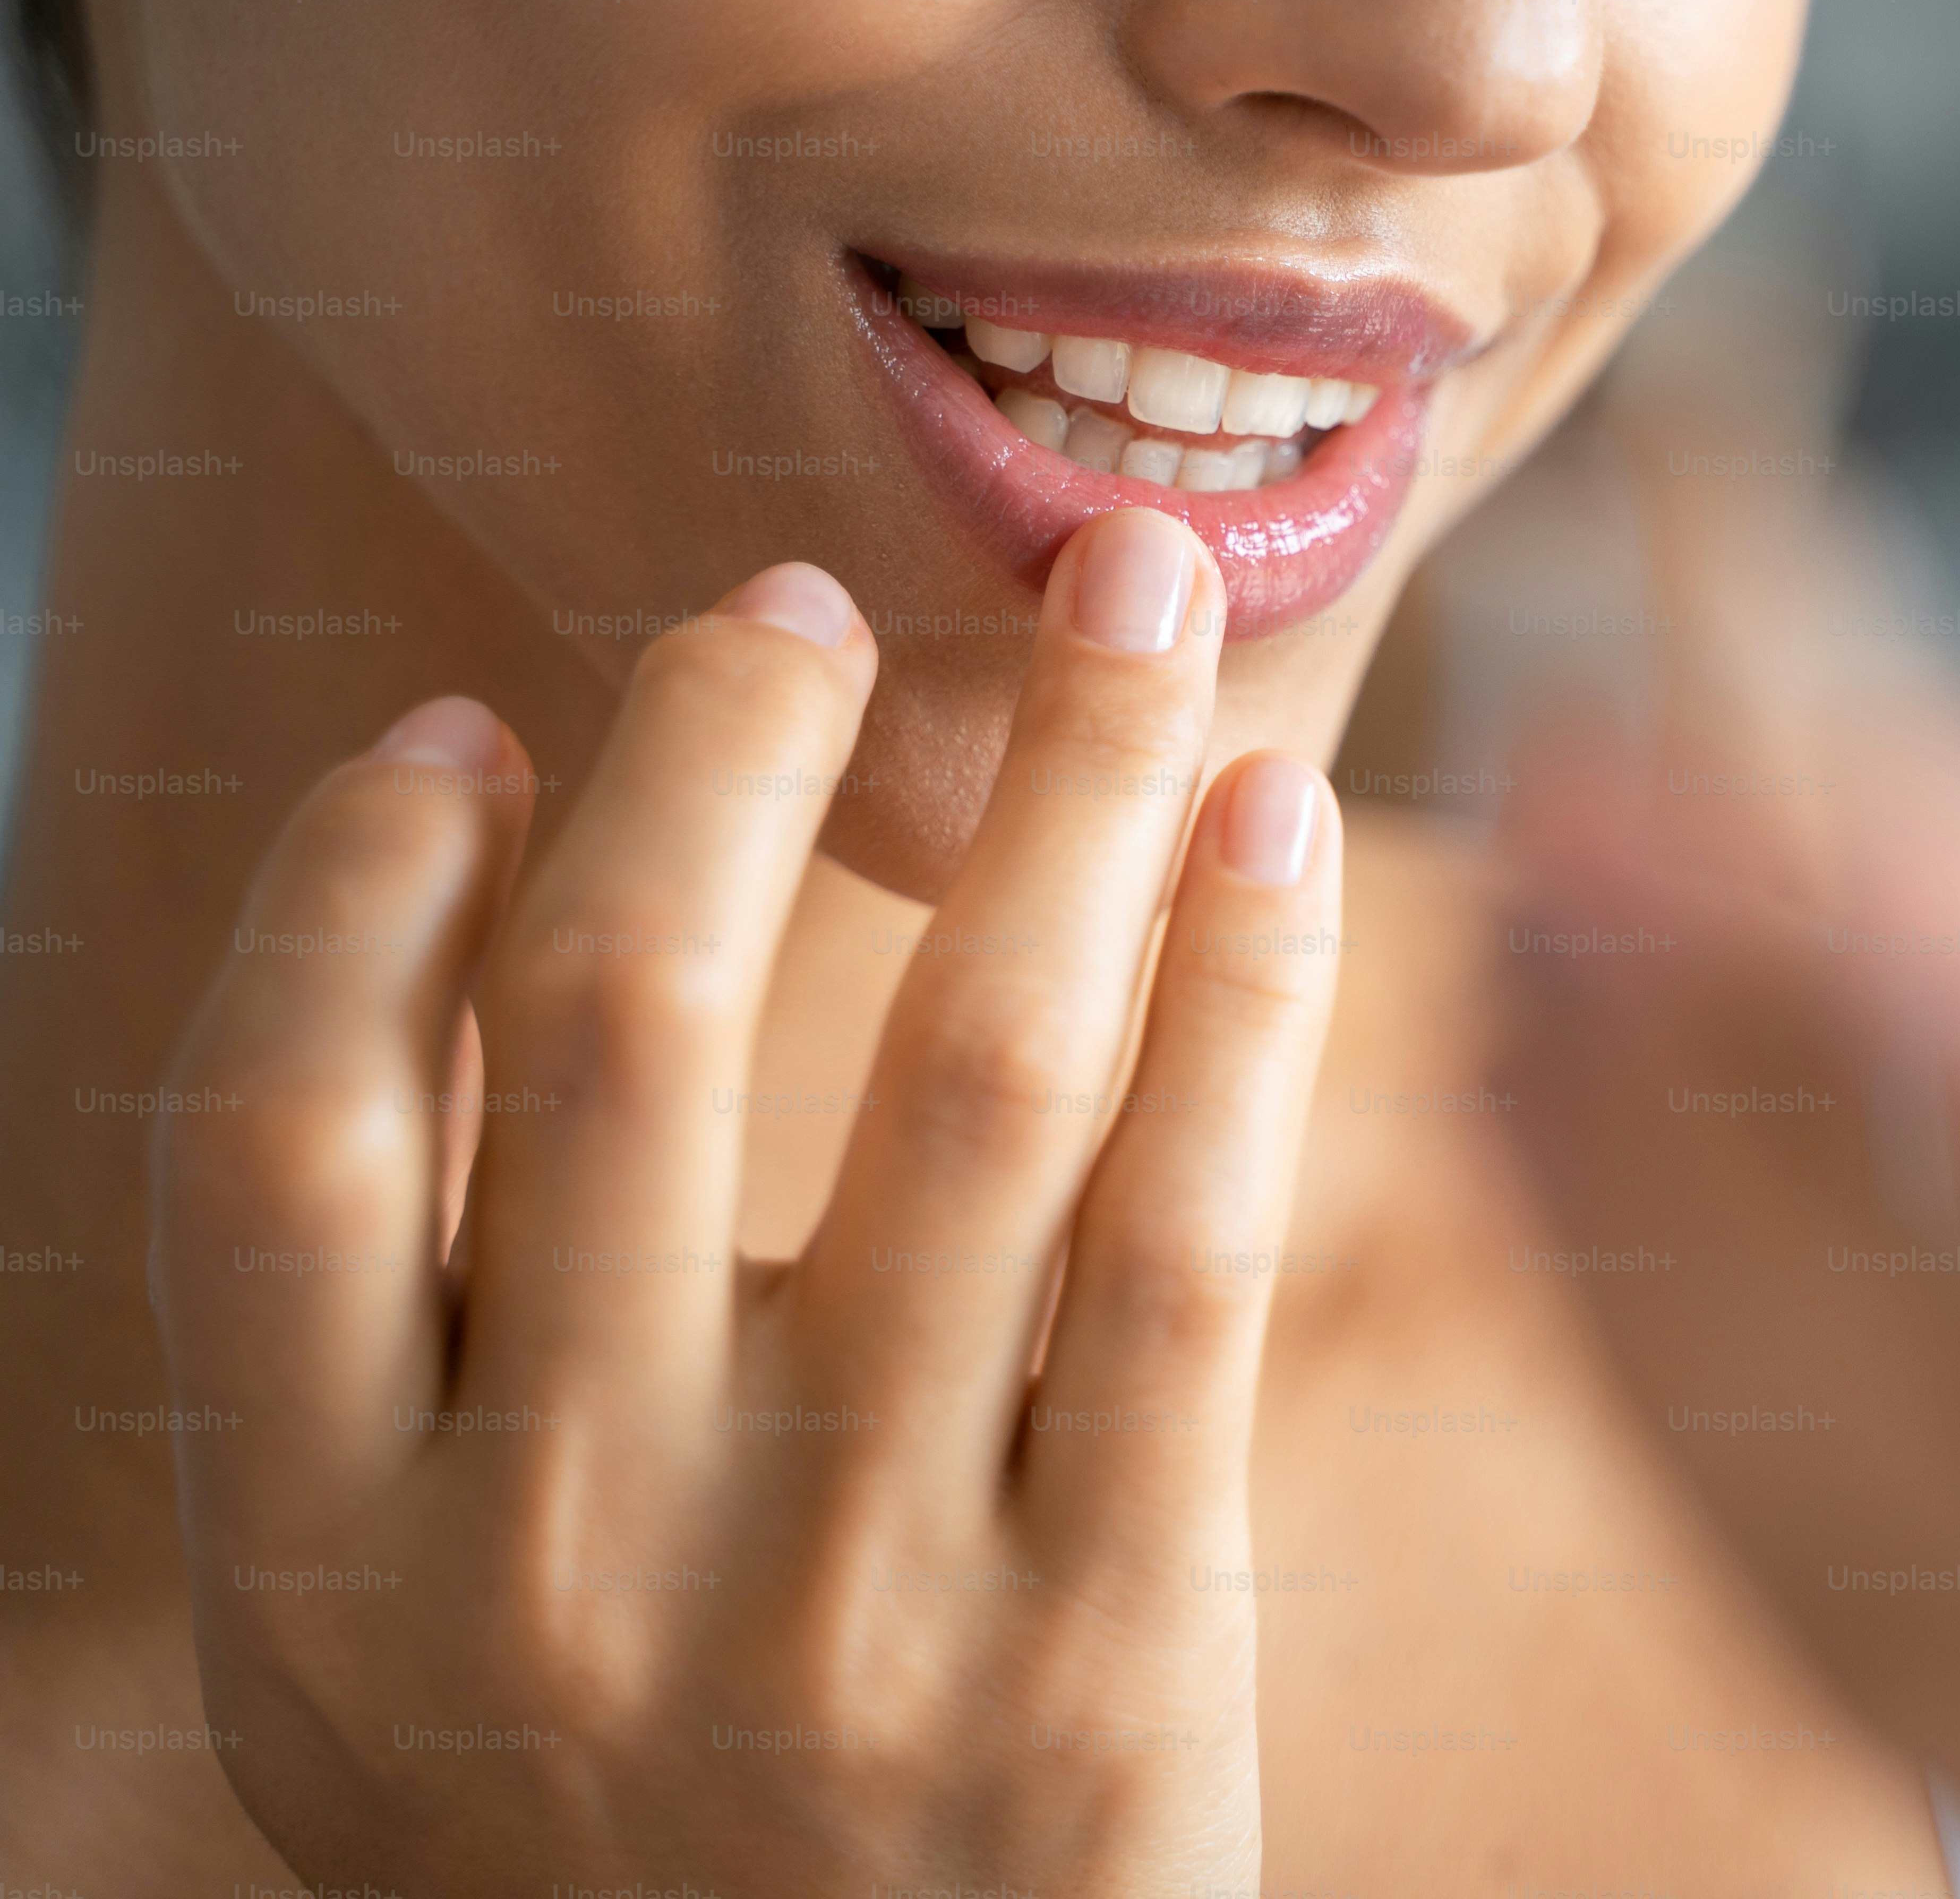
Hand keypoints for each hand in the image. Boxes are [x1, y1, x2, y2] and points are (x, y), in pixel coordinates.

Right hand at [147, 511, 1340, 1895]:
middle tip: (803, 594)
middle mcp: (563, 1565)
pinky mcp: (1109, 1649)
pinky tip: (1272, 818)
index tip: (465, 728)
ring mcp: (847, 1606)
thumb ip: (415, 1370)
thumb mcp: (409, 1669)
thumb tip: (489, 924)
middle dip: (720, 740)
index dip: (354, 888)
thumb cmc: (630, 1849)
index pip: (281, 1134)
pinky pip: (1183, 1241)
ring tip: (1129, 591)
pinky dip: (1238, 992)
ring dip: (1063, 782)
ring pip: (972, 1069)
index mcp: (328, 1569)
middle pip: (636, 1020)